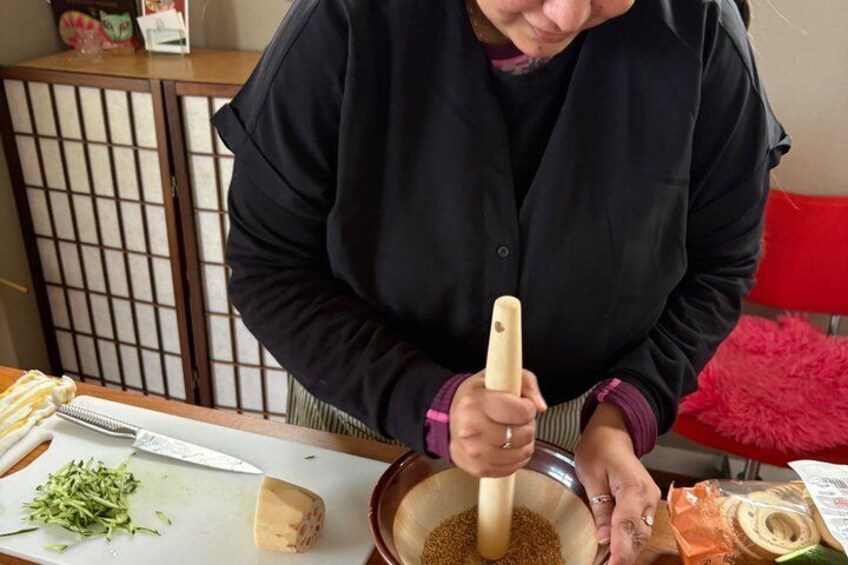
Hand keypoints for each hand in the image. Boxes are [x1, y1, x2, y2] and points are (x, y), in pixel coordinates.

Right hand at [449, 370, 546, 477]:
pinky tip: (507, 446)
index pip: (520, 411)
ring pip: (520, 454)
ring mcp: (473, 452)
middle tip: (518, 419)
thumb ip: (526, 383)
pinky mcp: (478, 469)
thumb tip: (540, 406)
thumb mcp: (498, 376)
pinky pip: (512, 468)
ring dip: (524, 443)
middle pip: (522, 435)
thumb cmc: (477, 396)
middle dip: (527, 425)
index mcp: (475, 403)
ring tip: (513, 432)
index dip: (528, 408)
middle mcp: (470, 430)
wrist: (450, 418)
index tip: (523, 404)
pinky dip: (516, 458)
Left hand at [575, 404, 660, 564]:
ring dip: (627, 552)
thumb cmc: (598, 449)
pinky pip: (641, 528)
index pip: (627, 526)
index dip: (620, 550)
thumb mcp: (590, 475)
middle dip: (624, 556)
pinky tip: (616, 553)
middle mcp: (649, 497)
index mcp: (634, 488)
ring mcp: (652, 501)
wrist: (614, 433)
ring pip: (642, 535)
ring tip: (609, 564)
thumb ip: (600, 506)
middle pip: (638, 535)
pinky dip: (630, 543)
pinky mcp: (648, 505)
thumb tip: (604, 538)